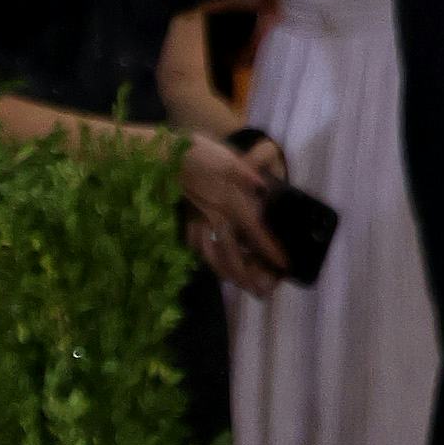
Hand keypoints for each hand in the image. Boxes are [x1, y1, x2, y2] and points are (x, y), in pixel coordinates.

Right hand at [178, 129, 283, 292]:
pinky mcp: (184, 222)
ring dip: (226, 274)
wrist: (159, 157)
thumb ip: (244, 173)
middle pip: (232, 255)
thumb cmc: (194, 152)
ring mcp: (197, 224)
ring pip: (212, 256)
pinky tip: (212, 262)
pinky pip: (196, 247)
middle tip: (261, 291)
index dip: (270, 249)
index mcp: (229, 204)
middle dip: (247, 275)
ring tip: (238, 284)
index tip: (284, 265)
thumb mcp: (225, 156)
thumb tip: (262, 186)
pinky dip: (206, 258)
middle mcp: (214, 219)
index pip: (254, 232)